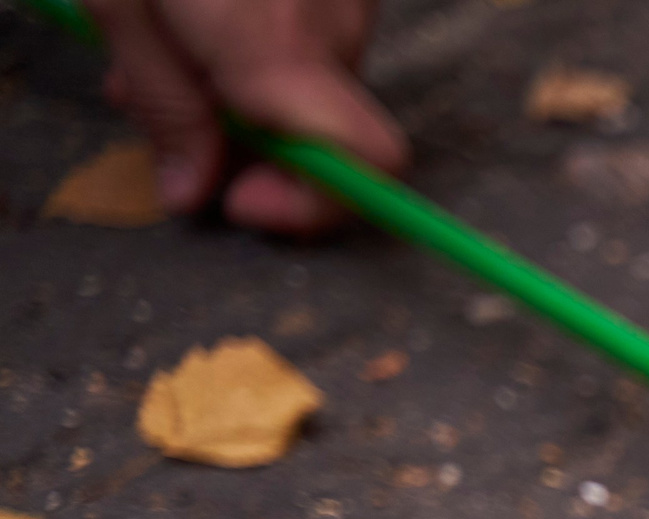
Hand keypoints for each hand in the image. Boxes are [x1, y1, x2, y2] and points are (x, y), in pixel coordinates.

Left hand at [88, 0, 405, 232]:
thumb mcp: (123, 2)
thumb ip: (165, 103)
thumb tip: (191, 194)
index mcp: (278, 42)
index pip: (364, 166)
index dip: (313, 208)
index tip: (239, 202)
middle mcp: (335, 25)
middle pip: (322, 135)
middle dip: (242, 147)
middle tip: (154, 114)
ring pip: (312, 93)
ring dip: (241, 100)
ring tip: (162, 56)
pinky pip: (314, 47)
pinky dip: (258, 56)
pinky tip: (198, 26)